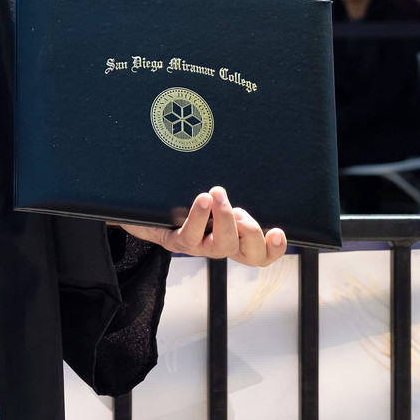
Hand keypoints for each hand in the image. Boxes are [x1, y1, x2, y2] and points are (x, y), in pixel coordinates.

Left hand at [120, 186, 287, 267]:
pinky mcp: (176, 242)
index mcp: (234, 236)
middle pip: (250, 255)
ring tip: (218, 195)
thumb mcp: (208, 195)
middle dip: (253, 233)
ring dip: (225, 219)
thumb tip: (248, 164)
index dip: (275, 249)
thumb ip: (226, 189)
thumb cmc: (179, 201)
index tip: (280, 232)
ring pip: (223, 246)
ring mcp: (199, 246)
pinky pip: (191, 235)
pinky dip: (199, 216)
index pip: (261, 252)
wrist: (139, 211)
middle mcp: (219, 245)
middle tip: (242, 211)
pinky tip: (202, 199)